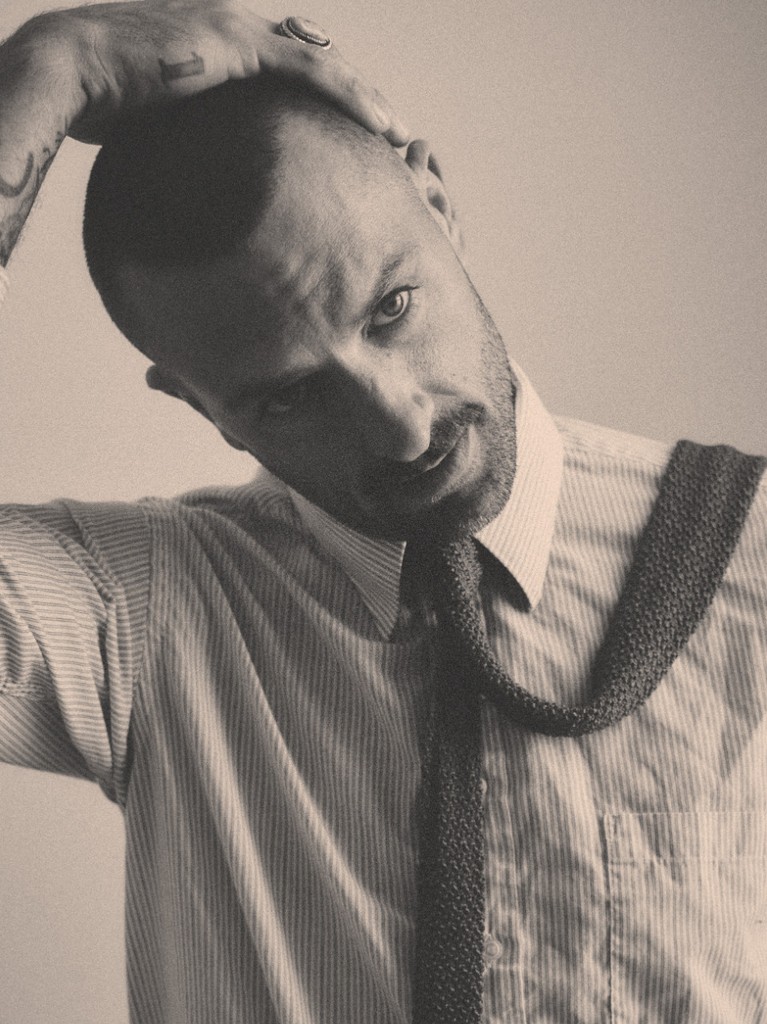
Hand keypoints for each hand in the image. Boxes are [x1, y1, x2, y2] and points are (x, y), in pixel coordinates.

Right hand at [28, 0, 408, 145]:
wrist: (70, 69)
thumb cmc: (98, 105)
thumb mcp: (156, 130)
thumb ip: (188, 146)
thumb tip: (192, 195)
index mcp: (215, 46)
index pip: (282, 68)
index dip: (316, 96)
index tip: (340, 130)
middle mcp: (232, 29)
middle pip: (311, 61)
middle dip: (350, 96)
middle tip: (384, 132)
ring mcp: (238, 31)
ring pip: (322, 63)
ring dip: (363, 97)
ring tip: (396, 130)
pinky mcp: (239, 45)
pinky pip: (313, 70)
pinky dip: (351, 95)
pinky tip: (381, 120)